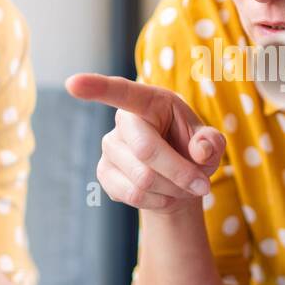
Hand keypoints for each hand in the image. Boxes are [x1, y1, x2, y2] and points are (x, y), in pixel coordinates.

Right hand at [65, 73, 224, 214]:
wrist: (178, 182)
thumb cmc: (193, 152)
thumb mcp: (210, 144)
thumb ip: (211, 143)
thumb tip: (199, 150)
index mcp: (149, 101)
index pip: (122, 92)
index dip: (97, 87)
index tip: (72, 83)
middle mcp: (124, 121)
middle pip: (146, 151)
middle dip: (180, 173)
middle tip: (202, 184)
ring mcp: (110, 148)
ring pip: (143, 179)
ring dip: (174, 190)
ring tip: (183, 186)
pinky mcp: (104, 173)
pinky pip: (132, 195)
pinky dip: (159, 201)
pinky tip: (165, 194)